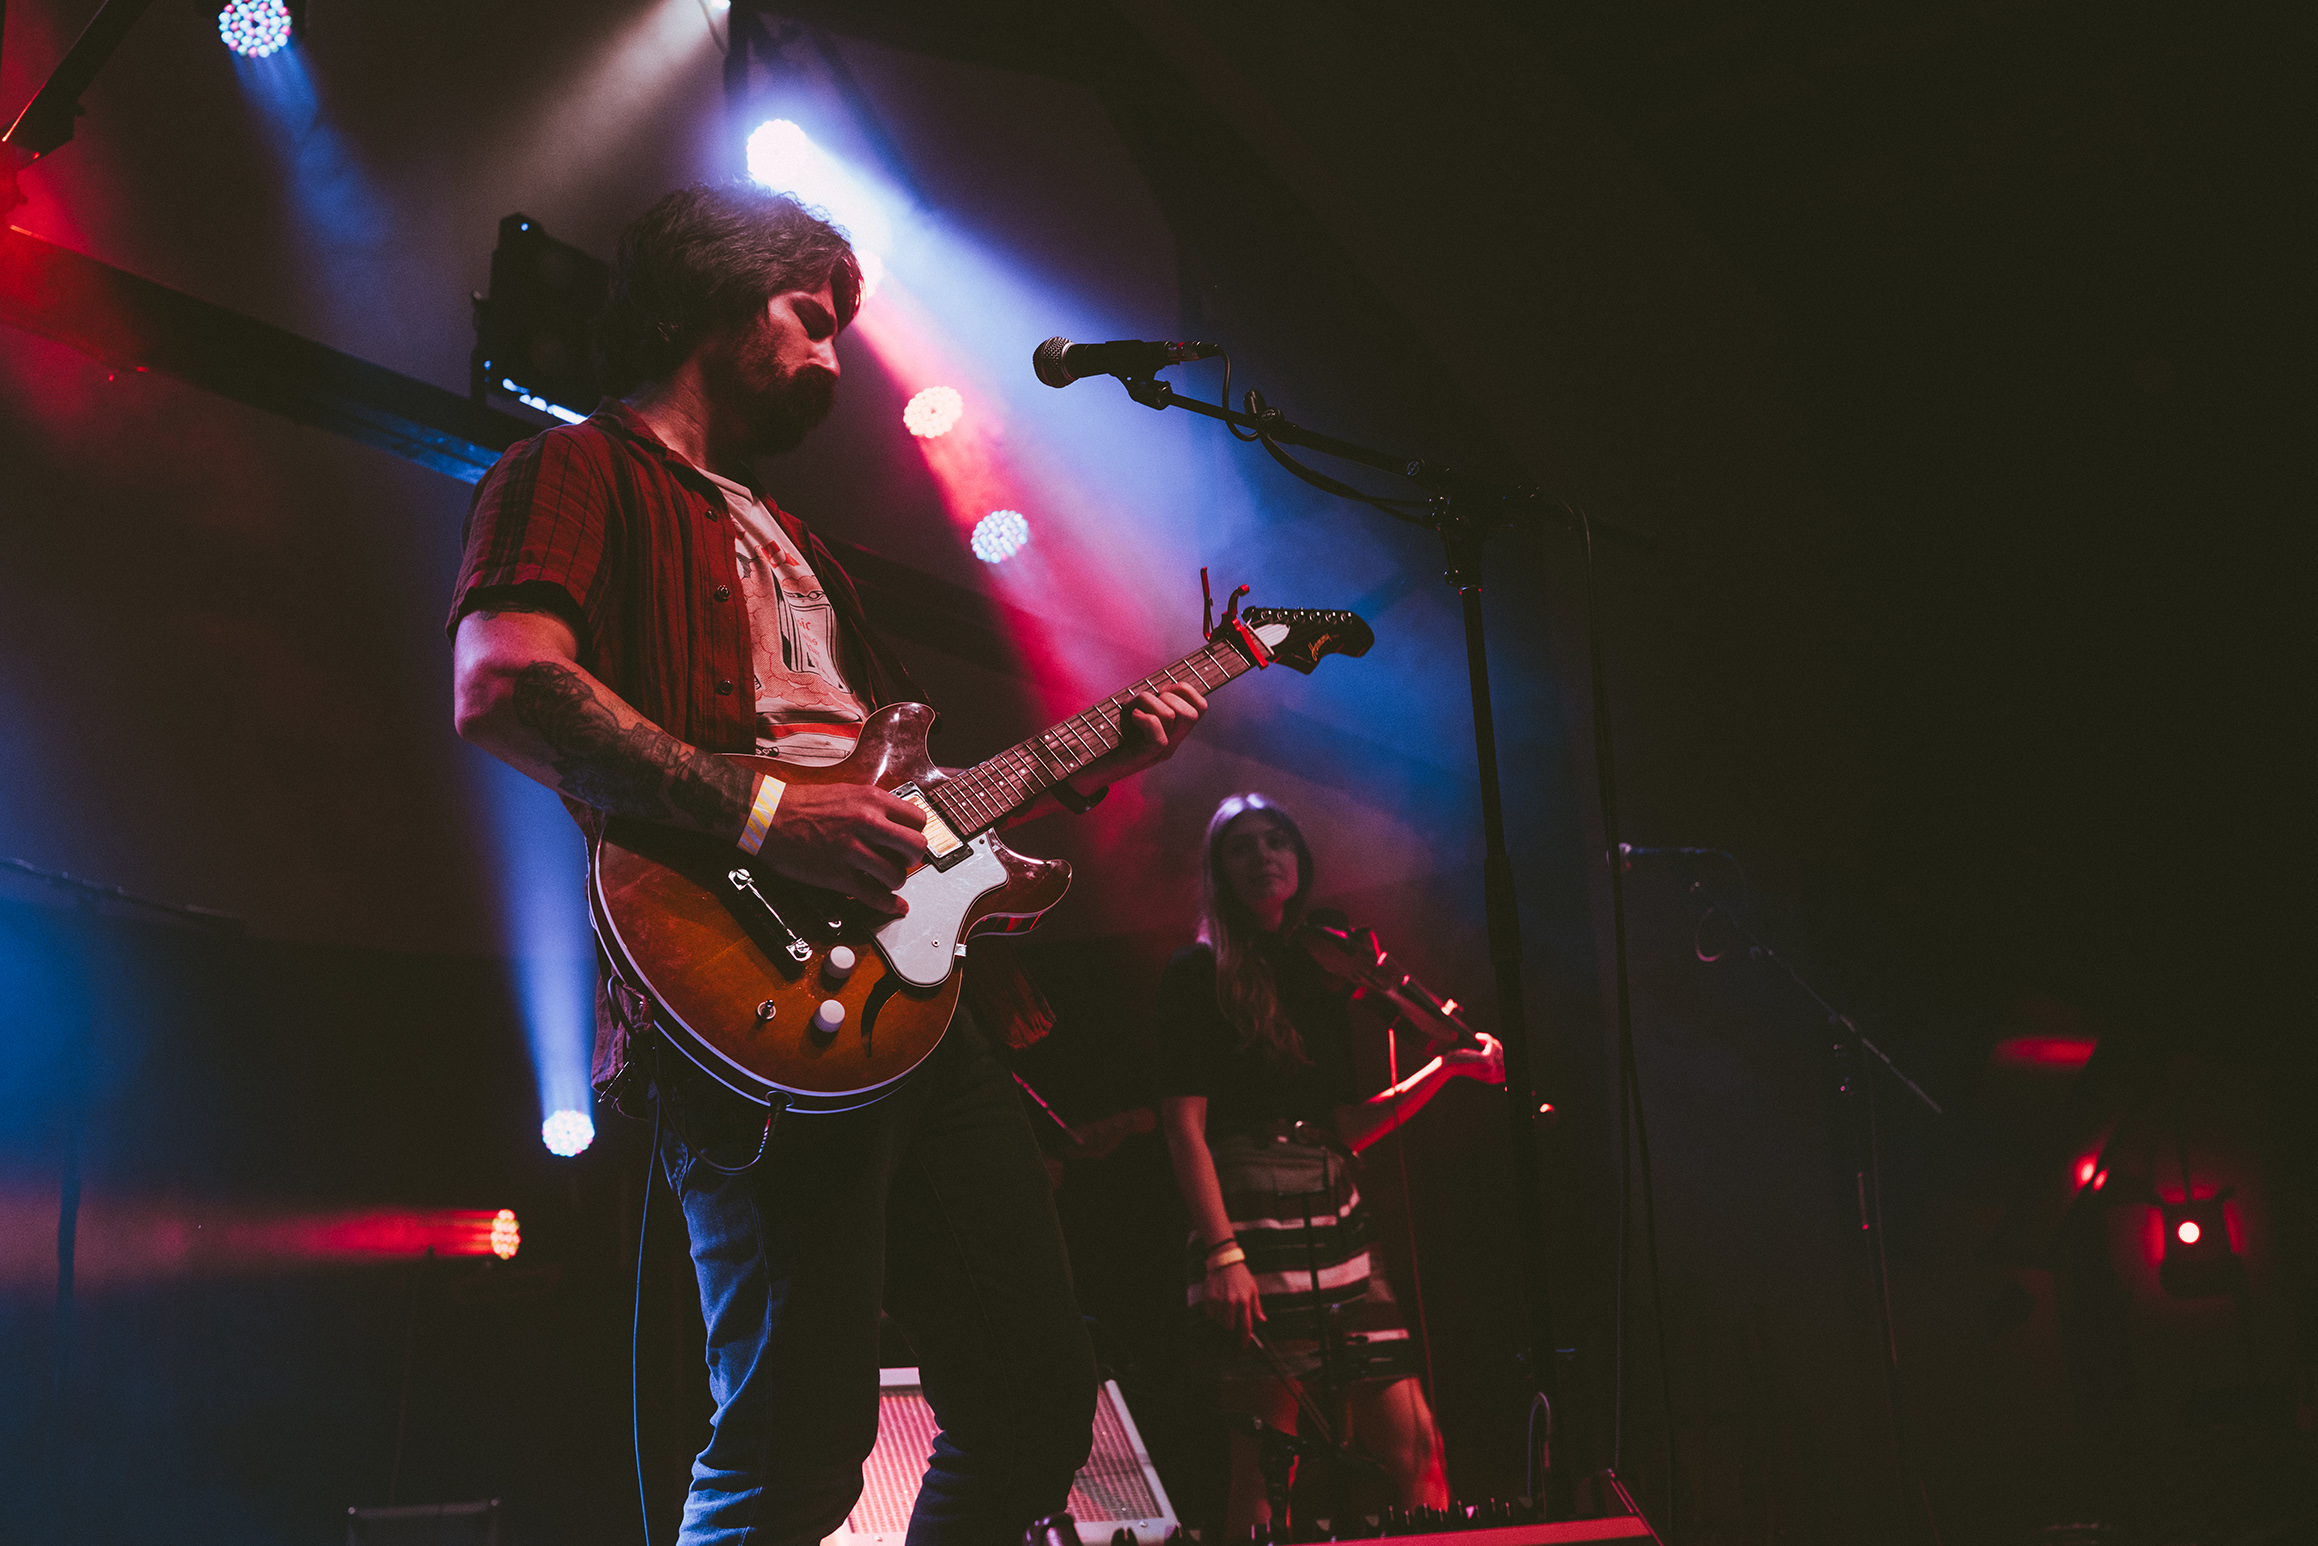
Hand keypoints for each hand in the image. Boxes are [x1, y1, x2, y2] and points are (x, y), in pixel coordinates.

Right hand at [757, 783, 925, 915]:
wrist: (768, 815)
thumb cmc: (803, 804)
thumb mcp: (847, 793)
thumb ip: (873, 807)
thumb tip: (896, 822)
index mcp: (871, 800)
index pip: (918, 818)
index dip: (917, 833)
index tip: (910, 840)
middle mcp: (866, 823)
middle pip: (916, 847)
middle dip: (914, 859)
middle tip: (904, 861)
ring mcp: (852, 850)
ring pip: (897, 875)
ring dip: (895, 881)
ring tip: (885, 878)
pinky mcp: (837, 874)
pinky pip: (872, 895)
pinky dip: (888, 905)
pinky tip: (895, 906)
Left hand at [1082, 681, 1207, 787]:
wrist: (1084, 770)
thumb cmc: (1101, 736)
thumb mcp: (1128, 712)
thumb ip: (1145, 701)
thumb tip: (1155, 684)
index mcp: (1172, 732)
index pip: (1200, 707)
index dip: (1186, 690)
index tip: (1160, 690)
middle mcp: (1171, 743)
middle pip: (1193, 712)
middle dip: (1168, 695)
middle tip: (1143, 702)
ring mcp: (1159, 753)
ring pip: (1173, 717)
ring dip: (1147, 702)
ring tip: (1129, 709)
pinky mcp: (1144, 758)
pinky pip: (1159, 737)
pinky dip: (1145, 720)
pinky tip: (1130, 717)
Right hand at [1203, 1258, 1265, 1345]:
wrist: (1225, 1262)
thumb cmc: (1241, 1276)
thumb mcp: (1253, 1289)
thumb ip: (1257, 1307)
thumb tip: (1262, 1320)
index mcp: (1244, 1301)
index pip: (1245, 1325)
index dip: (1245, 1338)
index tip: (1243, 1345)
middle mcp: (1231, 1302)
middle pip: (1229, 1326)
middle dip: (1231, 1325)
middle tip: (1232, 1316)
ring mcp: (1219, 1300)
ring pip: (1219, 1321)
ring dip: (1222, 1318)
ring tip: (1225, 1306)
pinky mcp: (1209, 1298)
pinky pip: (1210, 1314)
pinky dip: (1214, 1313)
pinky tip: (1217, 1303)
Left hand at [1443, 1032, 1504, 1084]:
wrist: (1448, 1065)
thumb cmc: (1461, 1063)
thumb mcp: (1478, 1064)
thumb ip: (1490, 1061)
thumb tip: (1501, 1049)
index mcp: (1493, 1079)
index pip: (1507, 1068)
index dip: (1504, 1057)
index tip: (1499, 1050)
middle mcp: (1494, 1076)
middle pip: (1504, 1055)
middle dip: (1496, 1045)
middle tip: (1486, 1040)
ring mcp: (1491, 1068)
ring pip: (1498, 1049)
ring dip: (1490, 1040)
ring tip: (1479, 1038)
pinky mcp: (1485, 1060)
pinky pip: (1492, 1045)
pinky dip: (1486, 1038)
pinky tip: (1477, 1037)